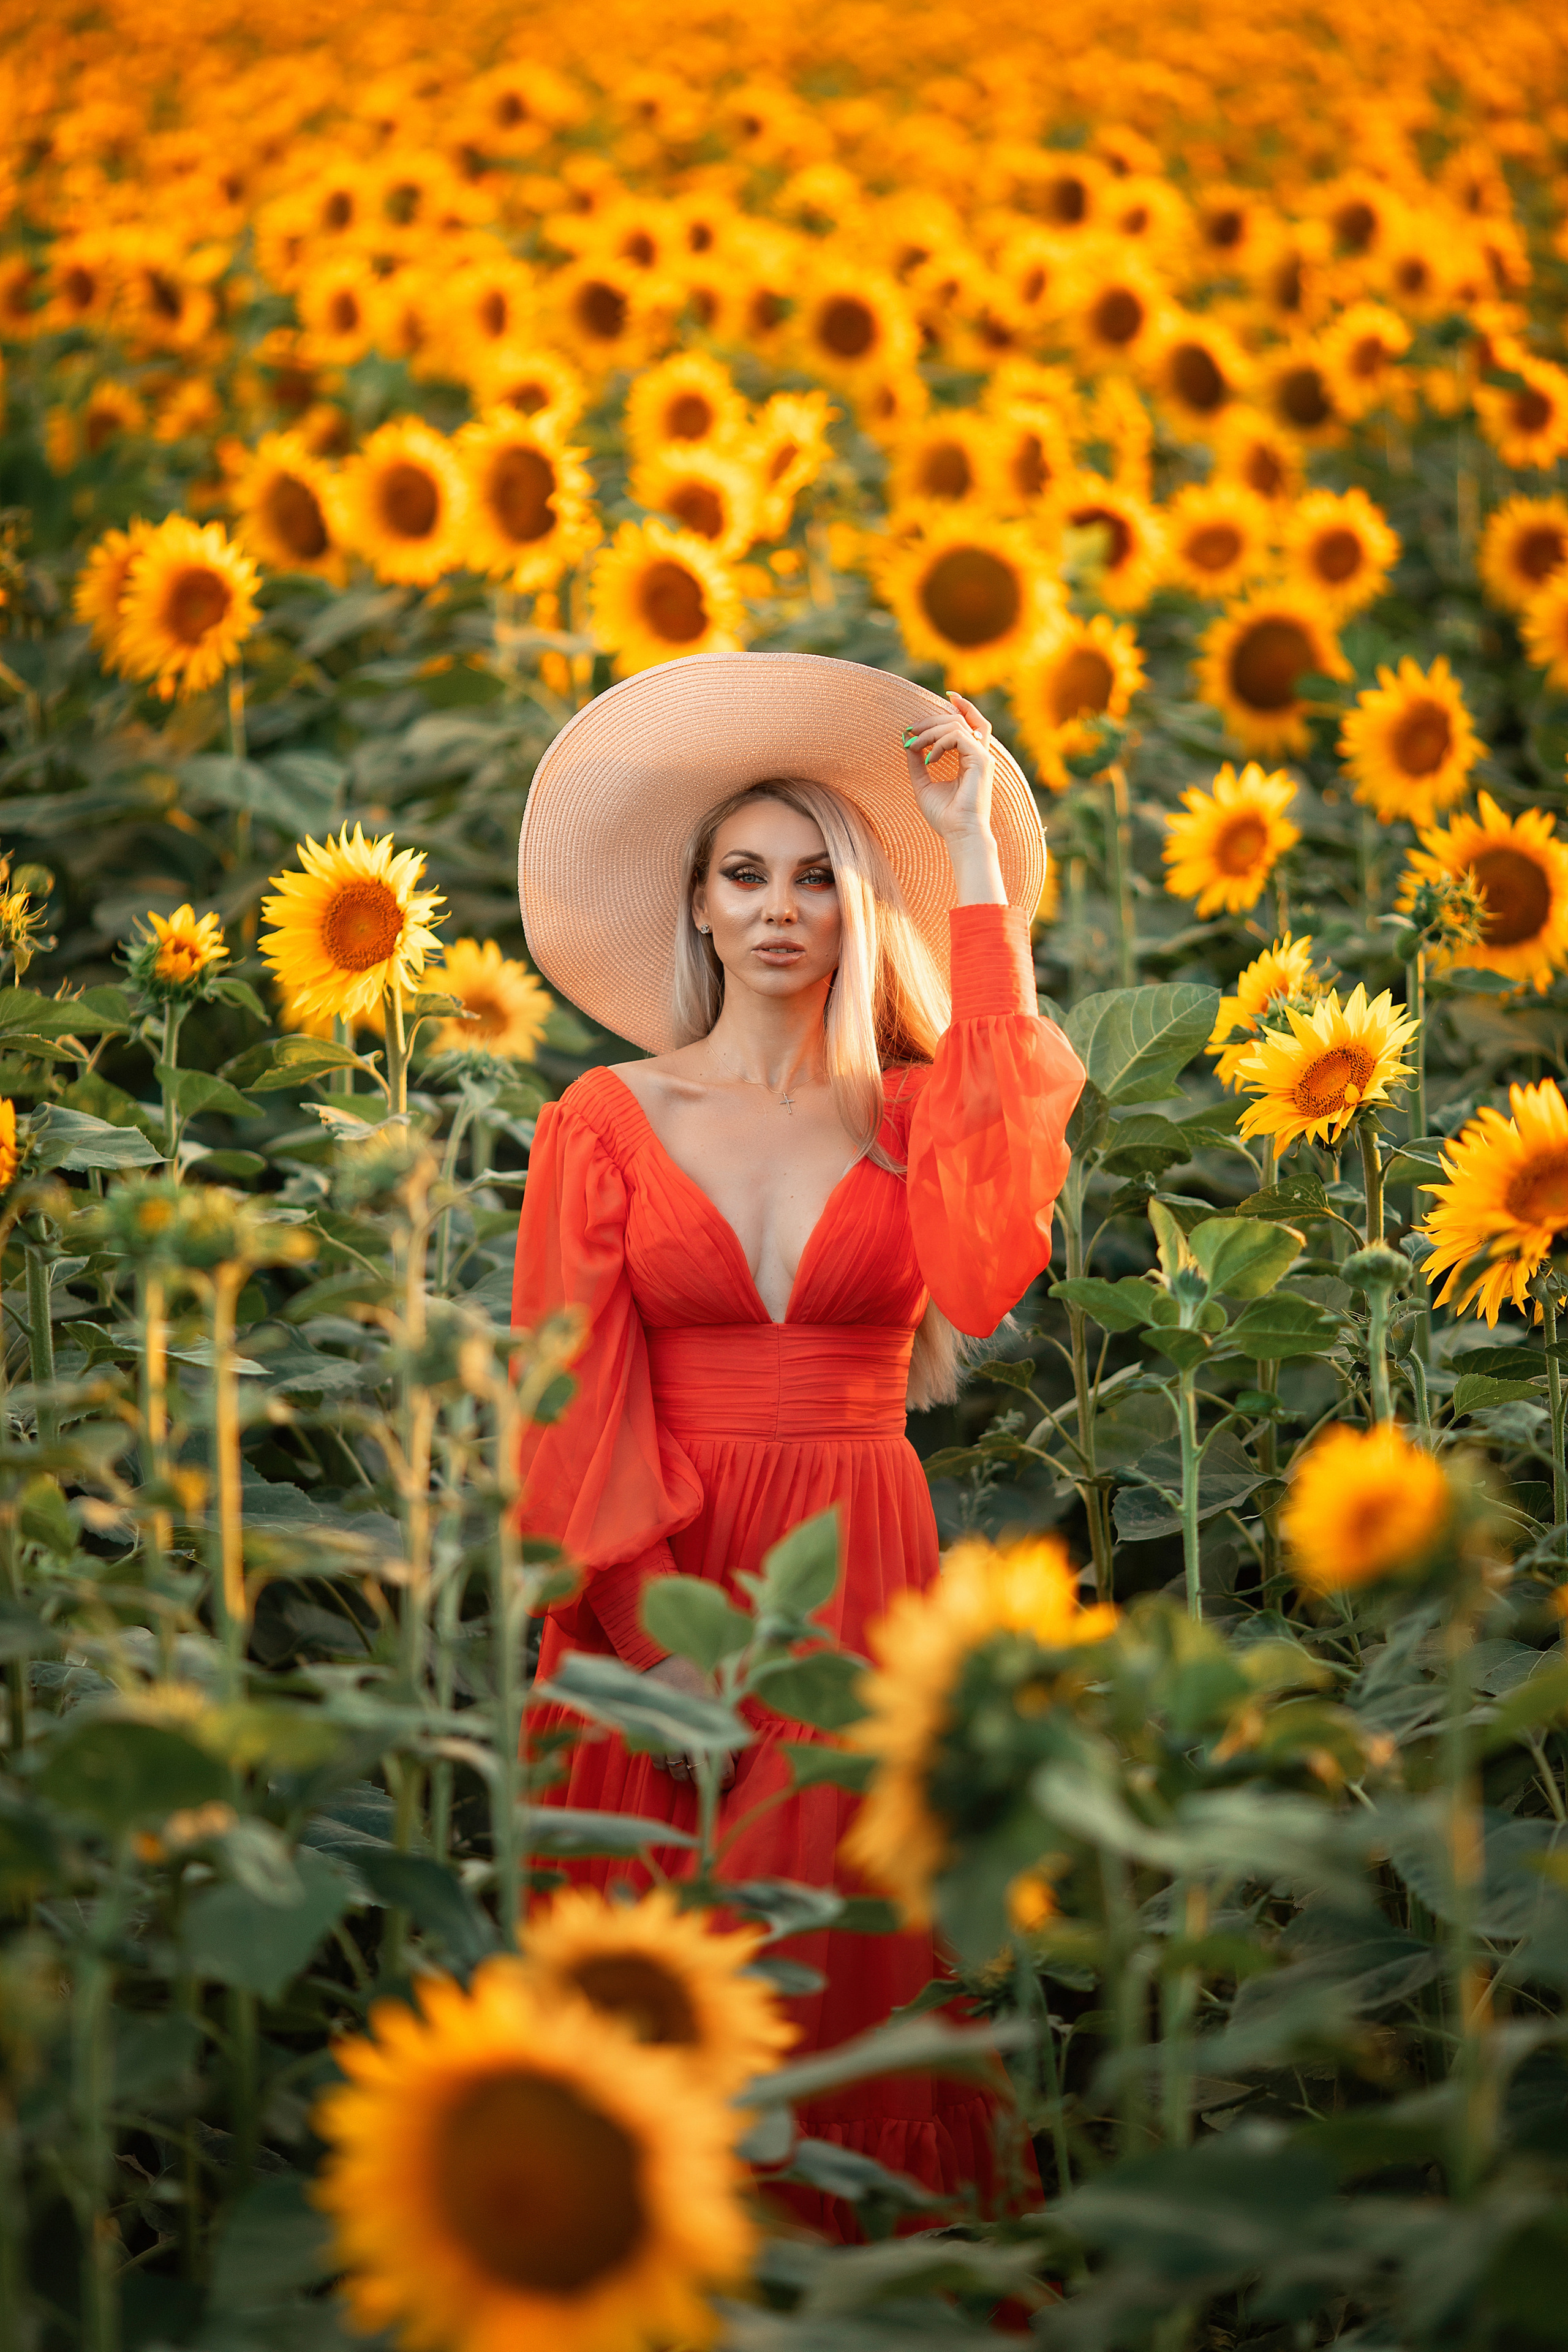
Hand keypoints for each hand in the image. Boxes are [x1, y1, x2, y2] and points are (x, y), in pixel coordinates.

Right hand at [643, 1654, 736, 1790]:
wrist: (664, 1668)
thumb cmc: (694, 1684)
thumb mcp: (715, 1702)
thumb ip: (726, 1728)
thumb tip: (736, 1756)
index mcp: (706, 1726)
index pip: (719, 1764)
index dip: (725, 1777)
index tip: (728, 1780)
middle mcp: (685, 1735)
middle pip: (697, 1773)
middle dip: (706, 1780)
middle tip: (712, 1780)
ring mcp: (666, 1739)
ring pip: (677, 1772)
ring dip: (686, 1774)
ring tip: (692, 1767)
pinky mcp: (649, 1738)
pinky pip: (659, 1765)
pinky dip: (667, 1765)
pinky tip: (674, 1757)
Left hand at [902, 692, 1006, 904]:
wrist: (959, 834)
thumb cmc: (945, 816)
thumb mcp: (924, 784)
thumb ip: (918, 763)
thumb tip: (909, 744)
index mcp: (972, 758)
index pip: (972, 723)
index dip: (963, 706)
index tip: (947, 696)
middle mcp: (980, 754)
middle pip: (960, 719)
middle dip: (932, 719)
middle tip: (912, 730)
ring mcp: (982, 756)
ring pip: (957, 724)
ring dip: (930, 731)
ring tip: (915, 746)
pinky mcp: (980, 760)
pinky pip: (957, 736)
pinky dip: (939, 743)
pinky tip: (929, 758)